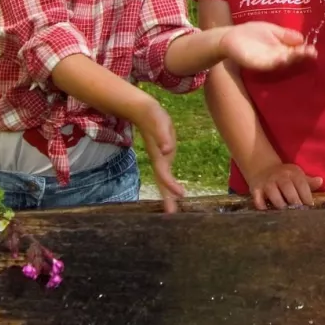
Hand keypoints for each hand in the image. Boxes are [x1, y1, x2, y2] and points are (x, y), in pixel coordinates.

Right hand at [132, 99, 186, 213]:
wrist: (143, 110)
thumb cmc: (152, 115)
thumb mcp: (159, 122)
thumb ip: (162, 136)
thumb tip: (167, 150)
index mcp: (159, 155)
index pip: (165, 174)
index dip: (171, 185)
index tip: (180, 195)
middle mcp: (159, 160)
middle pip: (162, 182)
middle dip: (167, 198)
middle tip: (171, 214)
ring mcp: (160, 158)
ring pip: (163, 180)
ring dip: (168, 194)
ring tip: (172, 209)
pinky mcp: (163, 155)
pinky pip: (166, 174)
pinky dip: (169, 184)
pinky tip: (173, 191)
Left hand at [220, 21, 316, 71]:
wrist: (230, 37)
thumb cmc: (251, 32)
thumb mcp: (271, 29)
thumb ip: (285, 34)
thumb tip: (302, 38)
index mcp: (282, 49)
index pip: (297, 51)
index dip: (305, 51)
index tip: (314, 49)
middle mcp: (277, 57)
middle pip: (292, 58)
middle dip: (302, 56)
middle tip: (312, 52)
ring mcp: (267, 62)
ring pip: (282, 63)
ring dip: (291, 60)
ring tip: (300, 54)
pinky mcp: (257, 64)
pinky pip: (268, 64)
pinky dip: (276, 62)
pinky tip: (283, 58)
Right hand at [245, 162, 322, 209]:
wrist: (262, 168)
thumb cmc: (284, 176)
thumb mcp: (296, 175)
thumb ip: (308, 182)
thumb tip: (321, 181)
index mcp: (292, 173)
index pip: (301, 184)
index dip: (306, 196)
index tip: (310, 208)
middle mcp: (280, 176)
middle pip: (288, 188)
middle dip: (294, 202)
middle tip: (299, 215)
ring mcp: (267, 183)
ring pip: (273, 194)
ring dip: (280, 205)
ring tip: (285, 216)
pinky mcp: (255, 189)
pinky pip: (258, 200)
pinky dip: (263, 207)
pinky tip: (269, 214)